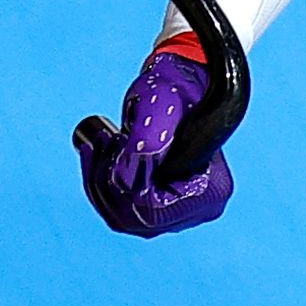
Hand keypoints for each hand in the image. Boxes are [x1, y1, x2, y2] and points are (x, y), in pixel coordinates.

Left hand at [78, 38, 231, 236]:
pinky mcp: (160, 202)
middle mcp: (198, 208)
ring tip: (97, 143)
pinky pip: (122, 209)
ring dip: (100, 182)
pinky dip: (102, 185)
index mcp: (208, 192)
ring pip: (124, 217)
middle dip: (106, 182)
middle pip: (136, 219)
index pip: (153, 211)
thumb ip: (148, 139)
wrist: (176, 85)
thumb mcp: (159, 108)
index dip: (124, 186)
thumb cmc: (173, 91)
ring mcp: (179, 209)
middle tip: (98, 144)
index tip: (114, 146)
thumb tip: (127, 169)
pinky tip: (97, 154)